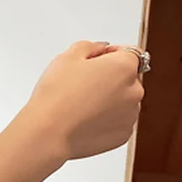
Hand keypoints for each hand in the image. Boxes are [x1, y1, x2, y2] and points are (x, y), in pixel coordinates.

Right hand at [22, 40, 145, 161]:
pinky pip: (117, 123)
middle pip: (128, 79)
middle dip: (110, 79)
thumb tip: (100, 49)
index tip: (98, 62)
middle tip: (82, 86)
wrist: (47, 134)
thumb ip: (89, 46)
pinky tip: (85, 121)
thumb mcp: (66, 58)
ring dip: (109, 101)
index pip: (131, 53)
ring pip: (123, 102)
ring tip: (81, 106)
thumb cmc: (55, 97)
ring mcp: (129, 116)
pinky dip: (105, 121)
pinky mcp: (122, 135)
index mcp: (124, 67)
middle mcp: (134, 91)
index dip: (112, 55)